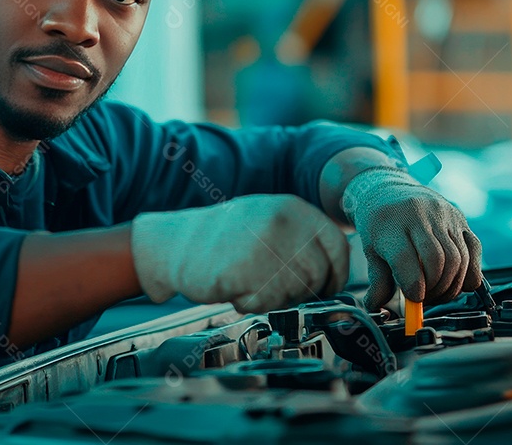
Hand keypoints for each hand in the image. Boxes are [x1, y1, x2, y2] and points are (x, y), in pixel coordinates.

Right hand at [129, 194, 349, 312]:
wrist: (174, 244)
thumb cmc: (223, 239)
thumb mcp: (269, 221)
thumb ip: (303, 239)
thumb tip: (336, 273)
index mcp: (292, 207)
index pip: (337, 246)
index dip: (336, 274)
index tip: (325, 286)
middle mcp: (282, 221)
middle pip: (318, 274)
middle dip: (300, 291)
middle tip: (273, 287)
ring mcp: (263, 244)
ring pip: (294, 292)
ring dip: (274, 298)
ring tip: (249, 282)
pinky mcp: (244, 270)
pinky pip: (266, 302)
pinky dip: (252, 303)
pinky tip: (235, 288)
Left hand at [342, 167, 481, 309]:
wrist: (389, 189)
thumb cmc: (379, 223)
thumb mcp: (370, 249)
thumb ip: (377, 280)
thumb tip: (376, 306)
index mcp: (391, 224)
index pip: (405, 259)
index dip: (413, 286)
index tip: (414, 299)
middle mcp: (419, 215)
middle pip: (437, 260)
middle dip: (435, 288)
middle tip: (426, 298)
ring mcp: (443, 215)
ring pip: (458, 258)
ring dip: (451, 285)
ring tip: (437, 291)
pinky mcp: (460, 218)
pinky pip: (474, 250)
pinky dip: (469, 272)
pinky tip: (456, 280)